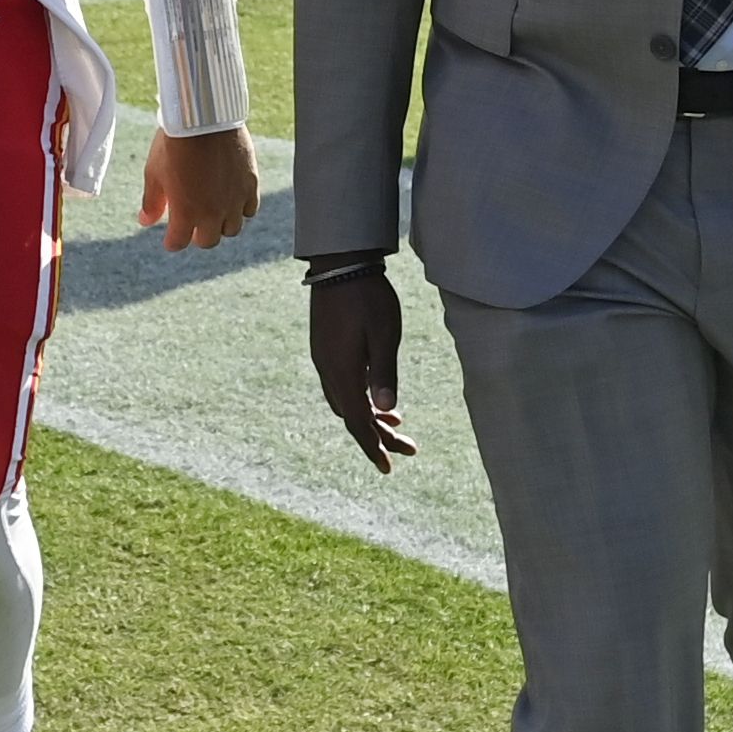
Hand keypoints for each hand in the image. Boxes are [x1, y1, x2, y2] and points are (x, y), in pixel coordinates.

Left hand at [138, 125, 258, 251]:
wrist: (203, 117)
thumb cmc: (174, 144)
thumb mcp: (154, 173)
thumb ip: (152, 202)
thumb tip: (145, 222)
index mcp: (185, 213)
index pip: (178, 243)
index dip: (172, 242)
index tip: (170, 237)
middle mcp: (212, 212)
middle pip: (208, 241)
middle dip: (197, 235)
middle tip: (192, 224)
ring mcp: (234, 200)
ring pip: (232, 228)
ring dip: (220, 224)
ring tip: (212, 211)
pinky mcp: (250, 185)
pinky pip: (250, 209)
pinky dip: (240, 209)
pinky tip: (230, 199)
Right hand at [307, 258, 414, 469]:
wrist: (339, 264)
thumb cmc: (368, 298)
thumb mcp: (384, 335)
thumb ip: (385, 374)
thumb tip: (387, 410)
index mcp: (343, 372)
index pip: (358, 422)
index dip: (374, 447)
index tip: (389, 467)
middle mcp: (329, 371)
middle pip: (352, 417)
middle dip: (378, 436)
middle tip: (408, 448)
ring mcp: (324, 360)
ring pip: (345, 402)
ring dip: (369, 417)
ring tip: (396, 422)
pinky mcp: (325, 349)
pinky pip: (340, 385)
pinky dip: (359, 398)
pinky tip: (375, 393)